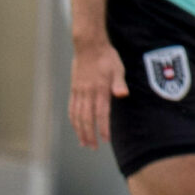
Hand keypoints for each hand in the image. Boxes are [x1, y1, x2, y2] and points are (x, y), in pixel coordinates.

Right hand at [70, 34, 123, 148]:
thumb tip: (123, 94)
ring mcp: (78, 91)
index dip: (103, 127)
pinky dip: (73, 119)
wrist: (89, 46)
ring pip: (77, 115)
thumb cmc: (107, 57)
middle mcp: (87, 93)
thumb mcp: (118, 68)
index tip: (105, 140)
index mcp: (100, 89)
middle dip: (89, 134)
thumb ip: (119, 83)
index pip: (101, 113)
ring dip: (79, 130)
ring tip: (83, 142)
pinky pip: (71, 107)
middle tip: (93, 147)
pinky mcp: (74, 89)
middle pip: (86, 118)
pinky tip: (75, 126)